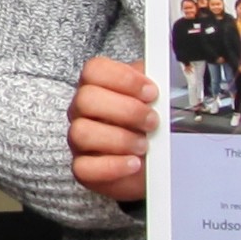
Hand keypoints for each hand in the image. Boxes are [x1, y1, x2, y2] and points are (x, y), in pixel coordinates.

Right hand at [66, 52, 155, 206]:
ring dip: (120, 139)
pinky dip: (114, 165)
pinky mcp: (84, 169)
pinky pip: (84, 167)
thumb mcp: (154, 100)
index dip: (123, 78)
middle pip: (86, 99)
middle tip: (151, 121)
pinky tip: (133, 163)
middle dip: (126, 110)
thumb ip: (153, 83)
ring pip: (82, 132)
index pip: (94, 70)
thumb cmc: (148, 128)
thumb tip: (160, 72)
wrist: (152, 166)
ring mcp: (80, 141)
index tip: (150, 92)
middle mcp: (83, 112)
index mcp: (98, 88)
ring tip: (144, 145)